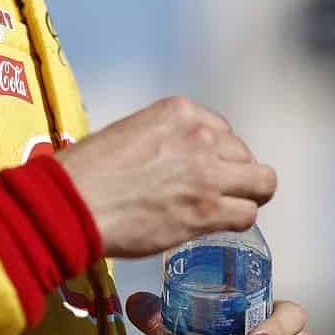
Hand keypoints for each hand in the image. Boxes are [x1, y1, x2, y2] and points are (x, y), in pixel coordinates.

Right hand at [55, 96, 276, 257]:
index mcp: (180, 111)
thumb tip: (177, 159)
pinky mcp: (207, 211)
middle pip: (244, 154)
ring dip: (247, 195)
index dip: (216, 152)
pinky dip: (237, 219)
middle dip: (234, 173)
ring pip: (261, 183)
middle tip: (215, 191)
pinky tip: (219, 223)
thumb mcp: (131, 131)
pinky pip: (247, 214)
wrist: (73, 202)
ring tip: (229, 208)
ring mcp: (208, 174)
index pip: (222, 130)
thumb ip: (166, 138)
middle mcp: (201, 136)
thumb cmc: (88, 170)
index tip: (203, 168)